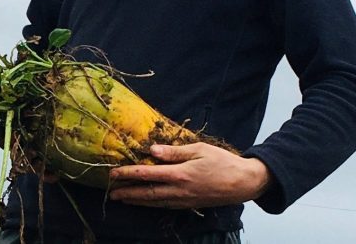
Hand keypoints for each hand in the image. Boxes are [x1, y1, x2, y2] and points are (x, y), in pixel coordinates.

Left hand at [108, 142, 270, 208]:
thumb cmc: (222, 162)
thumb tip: (152, 150)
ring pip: (155, 202)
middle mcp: (179, 190)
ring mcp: (184, 200)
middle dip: (127, 193)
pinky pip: (166, 205)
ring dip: (136, 201)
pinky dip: (152, 204)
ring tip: (122, 199)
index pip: (147, 174)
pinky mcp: (189, 204)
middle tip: (111, 192)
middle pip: (147, 193)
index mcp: (180, 174)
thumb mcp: (198, 150)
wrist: (244, 183)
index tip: (114, 173)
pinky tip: (145, 202)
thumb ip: (173, 152)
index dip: (128, 174)